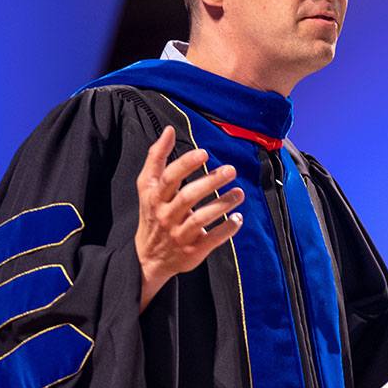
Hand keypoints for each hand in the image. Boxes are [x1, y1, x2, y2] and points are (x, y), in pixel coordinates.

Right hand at [135, 126, 244, 310]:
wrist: (148, 258)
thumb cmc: (153, 212)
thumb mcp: (148, 186)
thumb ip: (157, 157)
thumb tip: (168, 130)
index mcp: (155, 197)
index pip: (170, 178)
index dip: (186, 164)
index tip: (204, 153)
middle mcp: (166, 215)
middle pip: (188, 197)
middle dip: (210, 182)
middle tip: (231, 169)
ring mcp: (179, 235)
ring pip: (201, 219)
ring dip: (223, 204)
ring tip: (239, 193)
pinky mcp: (192, 251)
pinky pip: (211, 239)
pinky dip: (227, 229)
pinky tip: (238, 218)